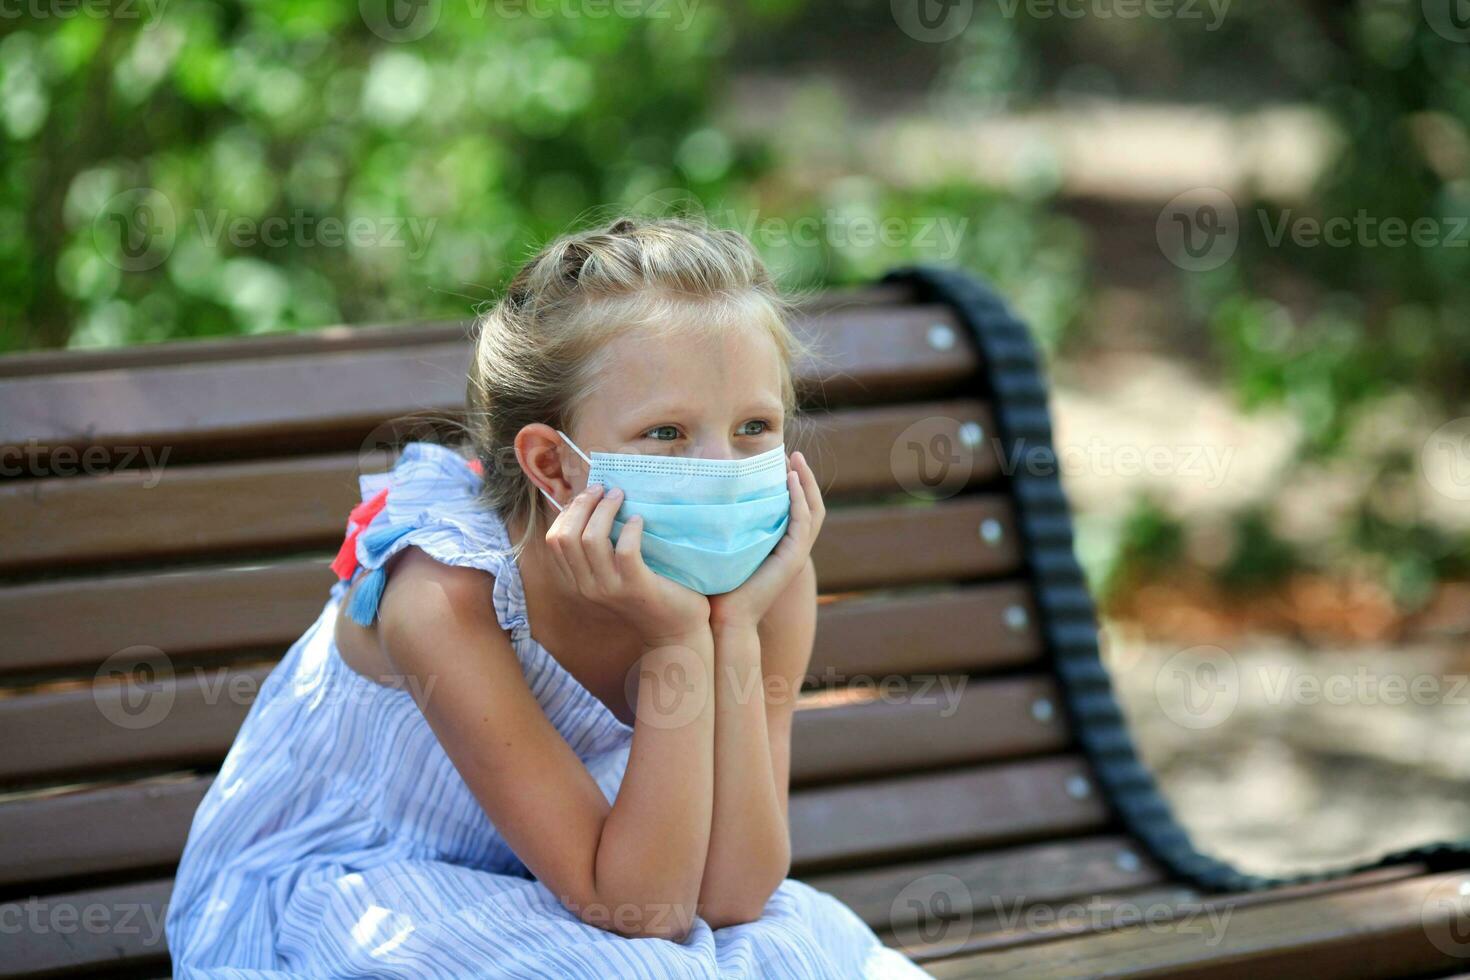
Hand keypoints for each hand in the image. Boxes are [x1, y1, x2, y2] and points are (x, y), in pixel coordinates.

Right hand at [546, 483, 710, 644]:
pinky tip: (639, 520)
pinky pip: (625, 550)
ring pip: (590, 539)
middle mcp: (587, 587)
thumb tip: (593, 506)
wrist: (674, 630)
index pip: (555, 541)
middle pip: (566, 536)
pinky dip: (630, 530)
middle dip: (582, 505)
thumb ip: (599, 550)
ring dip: (604, 510)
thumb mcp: (613, 574)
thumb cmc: (647, 594)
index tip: (587, 496)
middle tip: (602, 489)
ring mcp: (610, 588)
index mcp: (578, 581)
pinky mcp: (637, 587)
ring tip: (619, 496)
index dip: (568, 512)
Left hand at [708, 450, 824, 629]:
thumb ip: (726, 526)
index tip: (778, 459)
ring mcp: (796, 554)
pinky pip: (803, 521)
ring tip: (795, 459)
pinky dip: (799, 498)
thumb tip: (707, 498)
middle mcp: (793, 549)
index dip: (793, 483)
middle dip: (804, 476)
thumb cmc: (717, 587)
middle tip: (792, 452)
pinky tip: (790, 480)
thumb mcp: (723, 547)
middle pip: (811, 505)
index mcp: (780, 546)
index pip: (796, 508)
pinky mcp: (794, 559)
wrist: (725, 619)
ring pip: (813, 510)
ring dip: (806, 482)